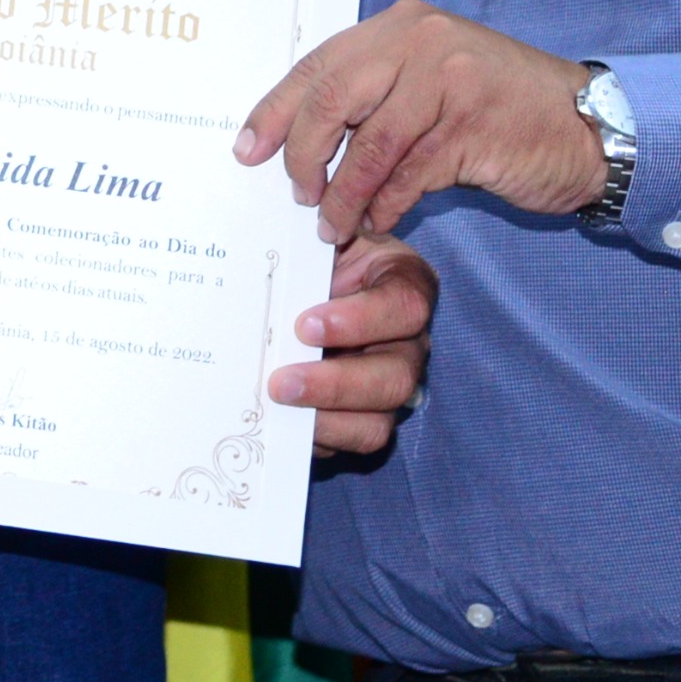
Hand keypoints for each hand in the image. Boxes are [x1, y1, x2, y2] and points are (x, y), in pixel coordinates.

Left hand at [235, 0, 603, 243]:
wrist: (588, 126)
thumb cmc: (502, 107)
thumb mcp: (433, 81)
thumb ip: (377, 93)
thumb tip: (303, 138)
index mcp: (402, 25)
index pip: (317, 65)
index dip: (274, 110)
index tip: (246, 150)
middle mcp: (421, 42)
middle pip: (331, 98)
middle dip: (302, 154)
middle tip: (296, 193)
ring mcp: (449, 80)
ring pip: (368, 144)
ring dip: (344, 193)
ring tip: (334, 223)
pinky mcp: (472, 126)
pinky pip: (409, 174)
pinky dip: (387, 204)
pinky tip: (380, 220)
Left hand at [272, 232, 436, 453]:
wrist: (307, 285)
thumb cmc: (316, 258)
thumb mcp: (317, 241)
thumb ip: (308, 247)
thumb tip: (271, 250)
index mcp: (405, 285)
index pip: (405, 306)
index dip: (359, 321)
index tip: (305, 327)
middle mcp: (410, 341)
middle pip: (397, 377)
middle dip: (335, 385)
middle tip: (280, 383)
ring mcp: (392, 384)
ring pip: (381, 420)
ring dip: (326, 419)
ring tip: (278, 407)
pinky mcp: (369, 417)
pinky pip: (353, 441)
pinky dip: (320, 438)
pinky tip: (284, 425)